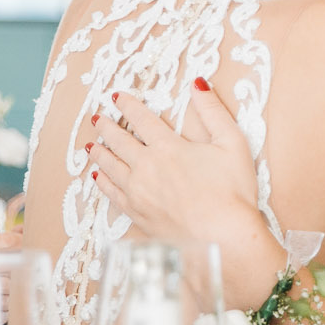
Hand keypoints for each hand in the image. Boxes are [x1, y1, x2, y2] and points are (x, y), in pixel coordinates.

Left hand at [88, 85, 283, 305]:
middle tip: (97, 118)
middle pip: (119, 141)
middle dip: (107, 126)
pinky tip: (98, 178)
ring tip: (91, 145)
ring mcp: (138, 193)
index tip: (116, 97)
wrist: (222, 239)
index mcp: (168, 147)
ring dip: (99, 153)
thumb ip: (214, 112)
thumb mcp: (232, 144)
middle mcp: (146, 167)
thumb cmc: (232, 192)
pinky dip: (103, 183)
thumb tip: (199, 84)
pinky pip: (112, 194)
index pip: (141, 119)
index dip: (128, 105)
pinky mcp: (137, 215)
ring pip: (110, 167)